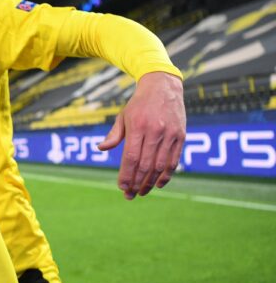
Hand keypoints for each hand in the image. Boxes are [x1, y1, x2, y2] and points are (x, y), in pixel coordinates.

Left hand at [98, 72, 184, 198]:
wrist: (163, 87)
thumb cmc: (139, 104)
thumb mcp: (123, 116)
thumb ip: (114, 135)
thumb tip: (101, 149)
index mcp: (138, 126)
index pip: (131, 157)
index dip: (127, 175)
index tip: (121, 187)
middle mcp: (155, 131)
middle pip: (146, 165)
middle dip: (136, 183)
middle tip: (129, 195)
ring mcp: (170, 134)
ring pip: (160, 166)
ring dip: (150, 183)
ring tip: (141, 192)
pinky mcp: (181, 136)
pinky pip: (174, 160)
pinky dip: (166, 175)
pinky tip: (158, 184)